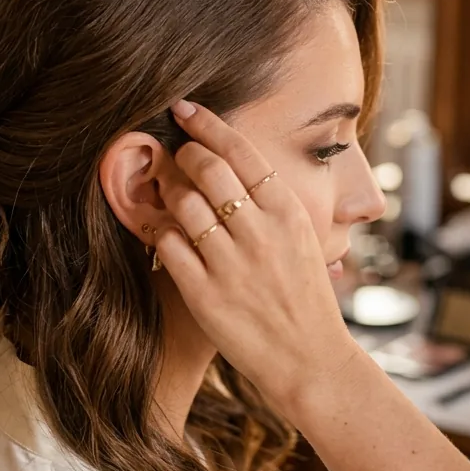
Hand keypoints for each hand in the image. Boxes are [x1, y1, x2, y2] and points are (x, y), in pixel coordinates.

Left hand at [155, 101, 360, 419]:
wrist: (312, 360)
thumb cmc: (307, 299)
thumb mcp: (306, 240)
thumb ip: (274, 206)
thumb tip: (242, 169)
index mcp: (289, 213)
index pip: (242, 151)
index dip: (208, 124)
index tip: (185, 110)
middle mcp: (261, 233)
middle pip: (207, 168)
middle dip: (183, 153)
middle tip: (174, 154)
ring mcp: (232, 264)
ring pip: (183, 203)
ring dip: (166, 190)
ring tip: (164, 190)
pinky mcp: (206, 294)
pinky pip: (168, 246)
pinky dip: (158, 231)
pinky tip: (157, 229)